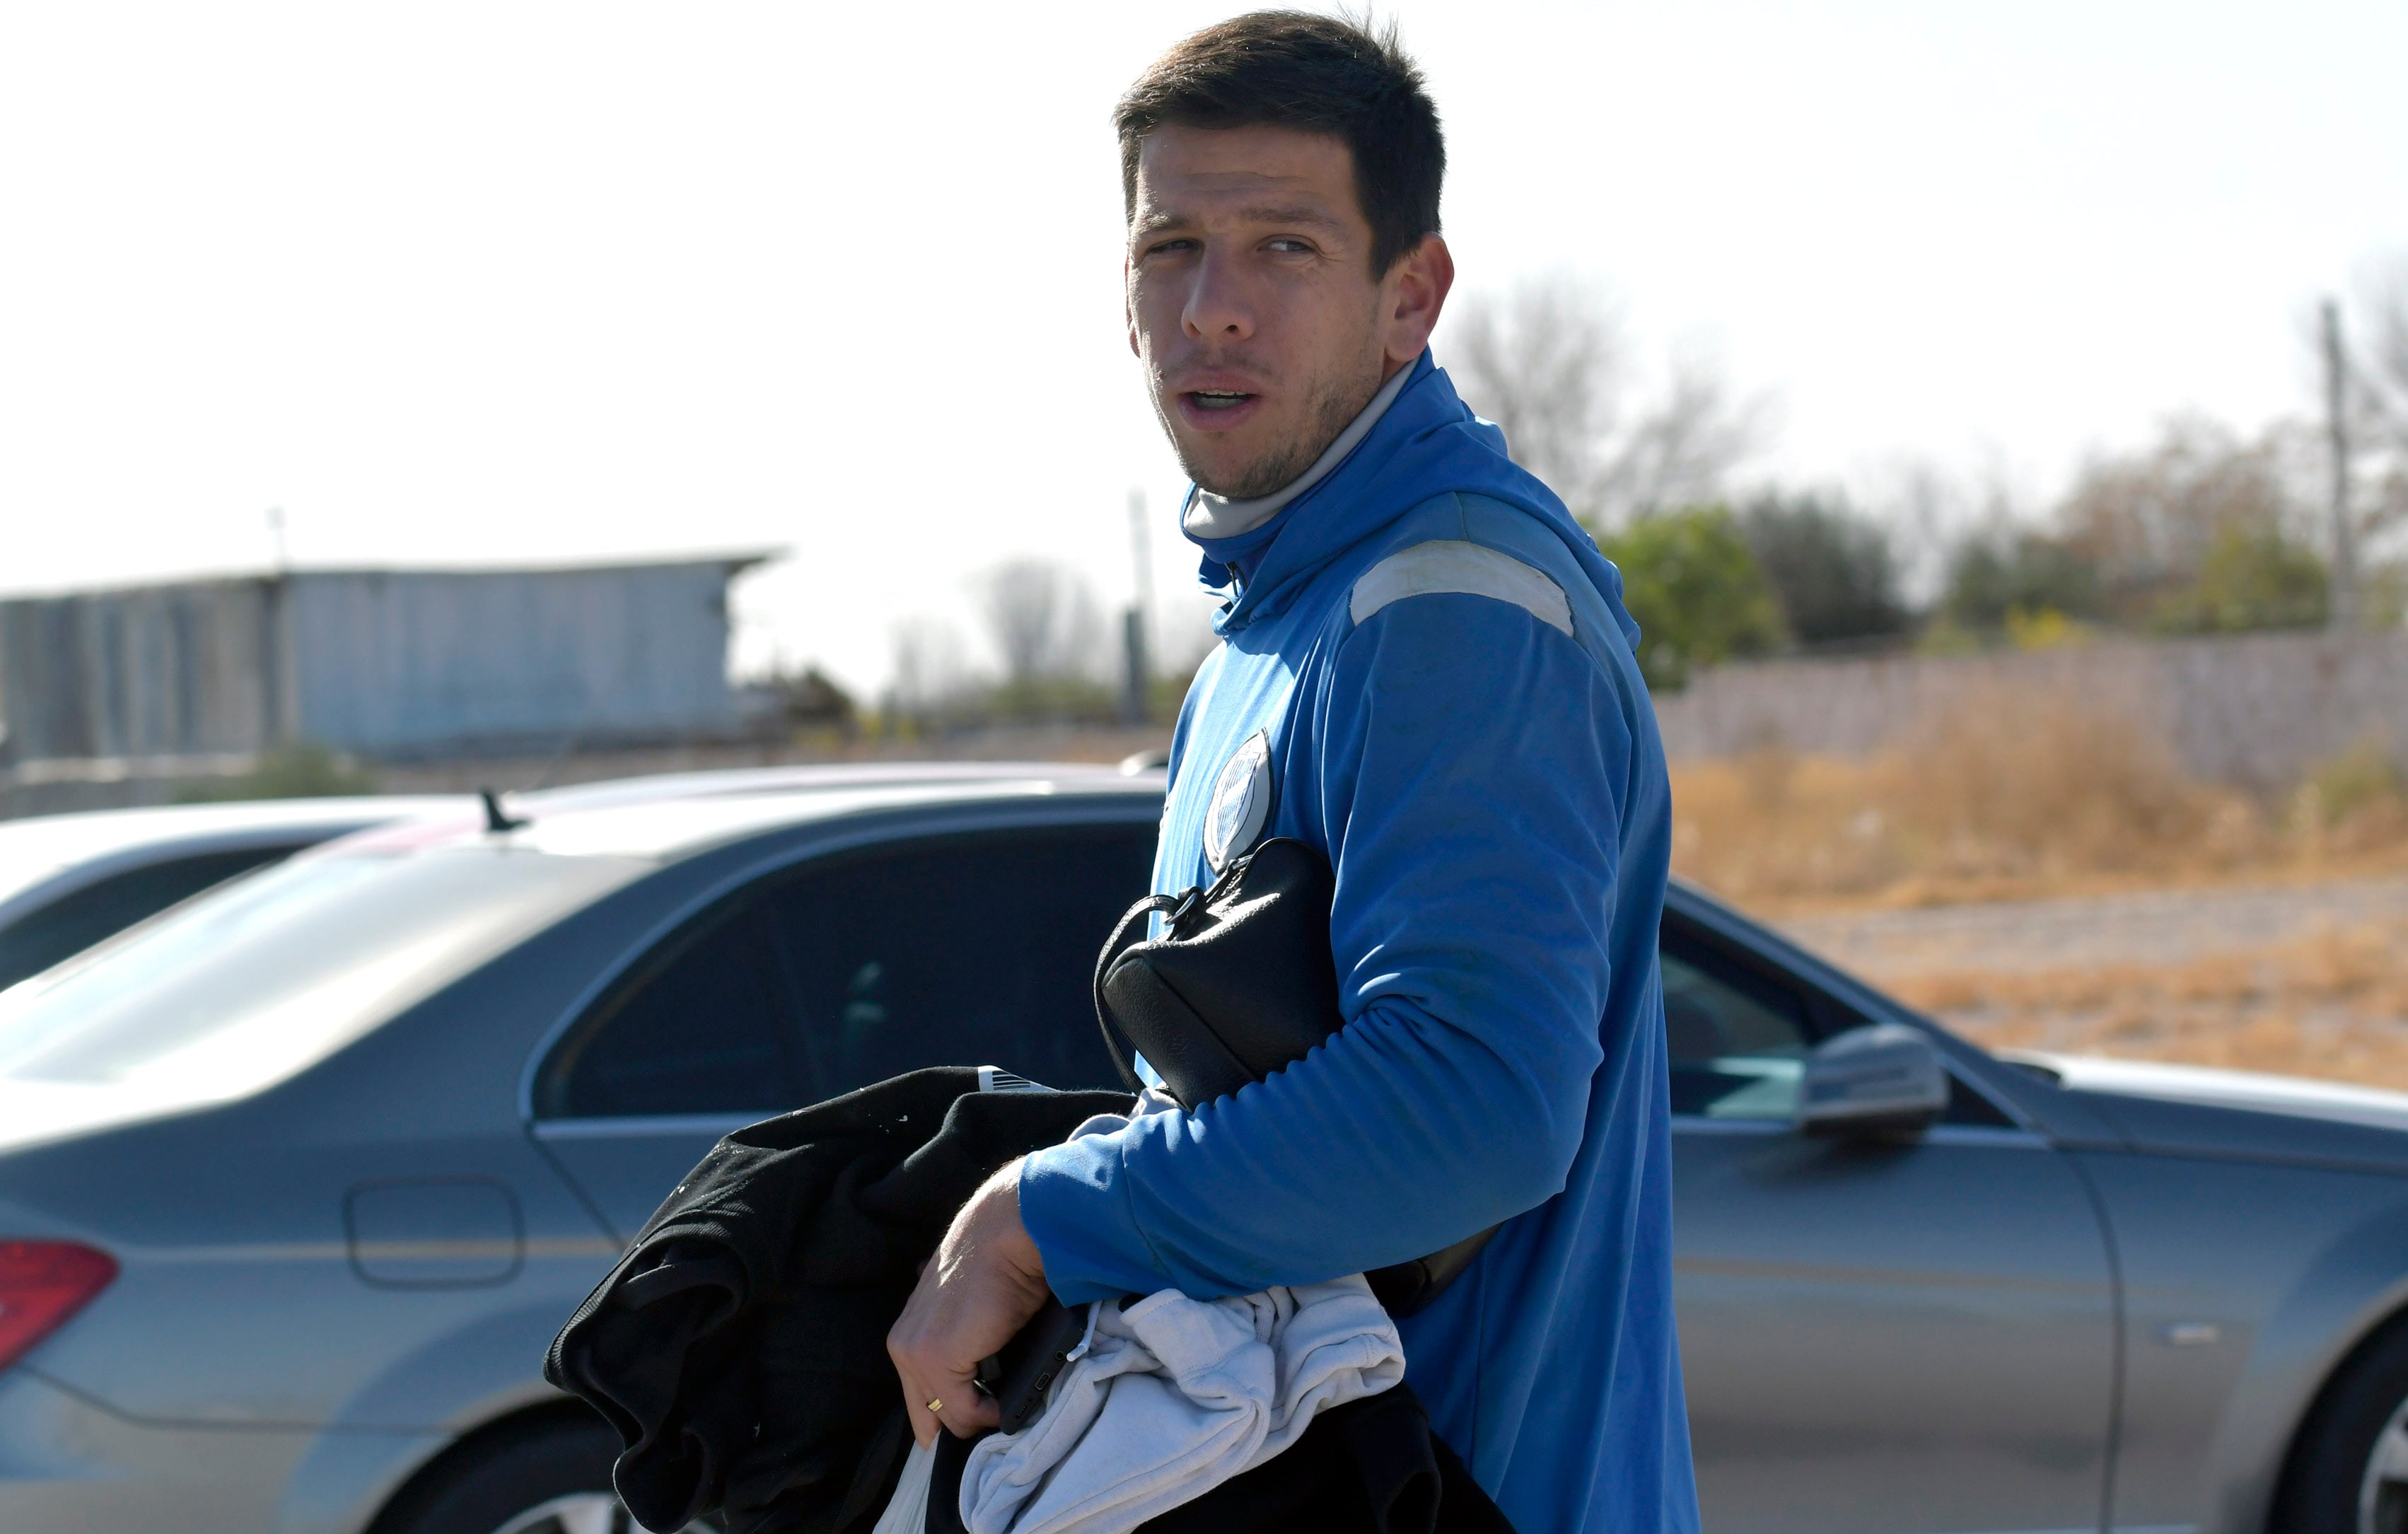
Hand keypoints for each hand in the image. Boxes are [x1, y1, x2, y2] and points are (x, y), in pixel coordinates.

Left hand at [887, 1157, 1051, 1446]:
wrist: (1005, 1232)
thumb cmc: (998, 1260)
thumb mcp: (966, 1303)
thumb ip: (960, 1334)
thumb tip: (977, 1360)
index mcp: (908, 1333)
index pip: (918, 1397)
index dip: (946, 1415)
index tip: (975, 1419)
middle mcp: (903, 1346)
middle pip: (928, 1414)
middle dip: (962, 1421)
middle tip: (995, 1416)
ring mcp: (916, 1354)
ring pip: (950, 1418)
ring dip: (982, 1417)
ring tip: (1007, 1404)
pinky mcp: (938, 1359)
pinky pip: (966, 1413)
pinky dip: (991, 1415)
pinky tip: (1007, 1403)